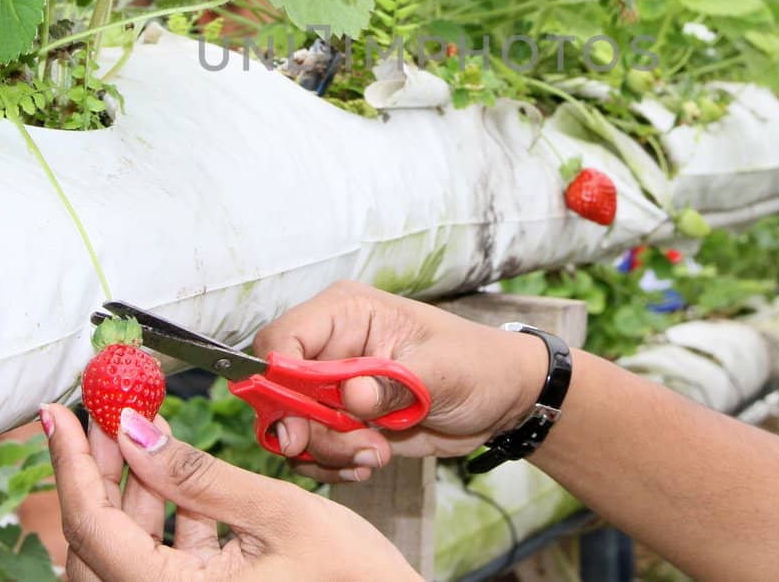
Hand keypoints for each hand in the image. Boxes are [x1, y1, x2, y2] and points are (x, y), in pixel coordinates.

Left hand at [41, 404, 419, 580]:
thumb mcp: (279, 514)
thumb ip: (198, 475)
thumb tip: (132, 431)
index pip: (92, 529)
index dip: (70, 464)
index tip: (57, 412)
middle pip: (97, 544)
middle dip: (95, 471)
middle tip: (102, 408)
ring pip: (124, 552)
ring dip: (127, 491)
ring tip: (137, 428)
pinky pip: (158, 563)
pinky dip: (161, 517)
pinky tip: (177, 474)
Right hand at [253, 281, 548, 481]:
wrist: (500, 398)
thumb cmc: (477, 365)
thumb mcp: (442, 371)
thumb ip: (393, 383)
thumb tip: (351, 395)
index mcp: (345, 313)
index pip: (280, 341)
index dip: (280, 384)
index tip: (304, 424)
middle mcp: (330, 346)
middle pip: (278, 391)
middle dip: (310, 430)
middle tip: (357, 447)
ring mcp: (334, 387)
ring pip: (292, 428)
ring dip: (329, 453)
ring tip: (376, 454)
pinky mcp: (343, 420)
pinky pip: (313, 451)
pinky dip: (334, 465)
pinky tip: (371, 462)